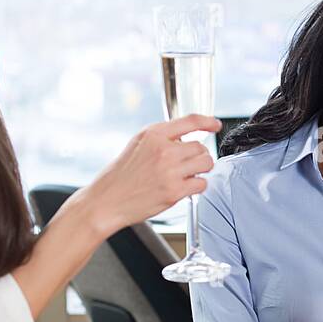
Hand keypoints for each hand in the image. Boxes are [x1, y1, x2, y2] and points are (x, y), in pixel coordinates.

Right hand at [85, 114, 220, 235]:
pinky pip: (202, 183)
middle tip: (187, 163)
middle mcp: (163, 150)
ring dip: (201, 169)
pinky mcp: (174, 191)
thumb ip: (162, 138)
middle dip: (198, 155)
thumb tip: (188, 136)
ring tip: (187, 174)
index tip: (215, 125)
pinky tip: (184, 187)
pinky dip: (197, 186)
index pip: (190, 121)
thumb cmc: (121, 175)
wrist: (107, 200)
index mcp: (153, 134)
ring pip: (206, 163)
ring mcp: (170, 171)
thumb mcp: (138, 144)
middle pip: (201, 147)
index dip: (208, 122)